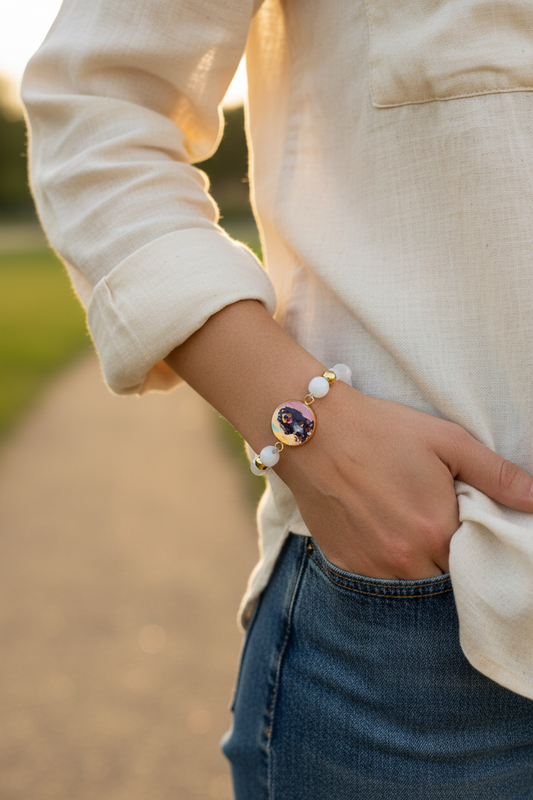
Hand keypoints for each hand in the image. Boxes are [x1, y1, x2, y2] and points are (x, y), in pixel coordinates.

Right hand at [275, 382, 532, 578]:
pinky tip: (377, 529)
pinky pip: (374, 580)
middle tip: (430, 521)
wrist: (311, 429)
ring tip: (403, 525)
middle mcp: (404, 560)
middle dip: (444, 556)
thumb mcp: (446, 441)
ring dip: (414, 564)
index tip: (459, 522)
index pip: (474, 563)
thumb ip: (496, 475)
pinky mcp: (343, 564)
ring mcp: (370, 567)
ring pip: (408, 585)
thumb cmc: (381, 430)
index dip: (471, 544)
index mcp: (436, 532)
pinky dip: (383, 563)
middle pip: (442, 578)